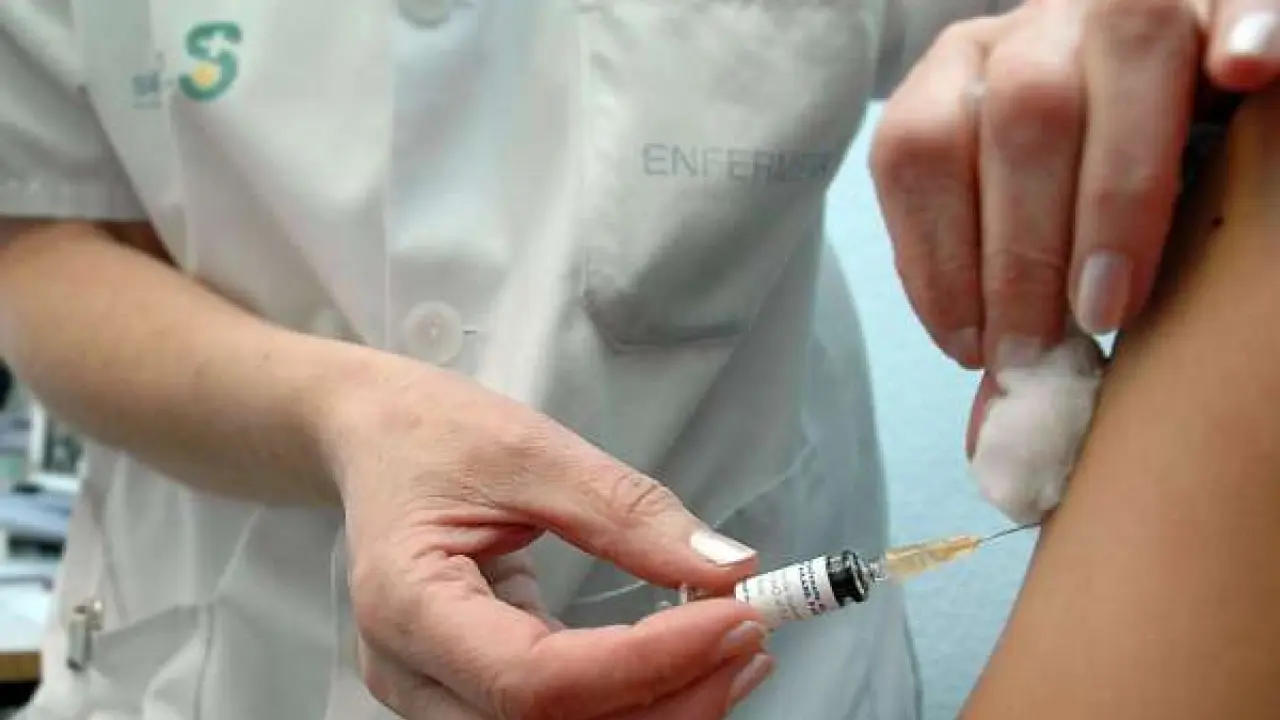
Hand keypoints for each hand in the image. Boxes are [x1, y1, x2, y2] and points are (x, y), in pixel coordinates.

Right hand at [319, 356, 773, 718]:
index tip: (735, 615)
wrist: (372, 439)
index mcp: (406, 603)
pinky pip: (559, 719)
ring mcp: (435, 693)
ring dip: (661, 711)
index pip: (536, 680)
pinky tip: (694, 662)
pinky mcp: (469, 691)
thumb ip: (627, 512)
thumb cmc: (430, 432)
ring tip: (739, 652)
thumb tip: (729, 568)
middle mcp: (411, 674)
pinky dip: (635, 701)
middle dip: (669, 702)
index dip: (646, 664)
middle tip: (753, 638)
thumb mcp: (530, 449)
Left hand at [869, 0, 1279, 448]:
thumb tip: (993, 445)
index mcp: (963, 77)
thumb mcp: (1027, 248)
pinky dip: (1244, 29)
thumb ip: (1008, 320)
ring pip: (1120, 53)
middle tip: (1048, 344)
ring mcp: (1127, 6)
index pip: (919, 150)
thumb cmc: (1078, 199)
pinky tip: (1246, 75)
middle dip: (1024, 248)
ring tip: (1113, 301)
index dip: (936, 256)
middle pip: (1021, 113)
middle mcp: (1036, 29)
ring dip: (1118, 191)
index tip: (974, 350)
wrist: (1161, 102)